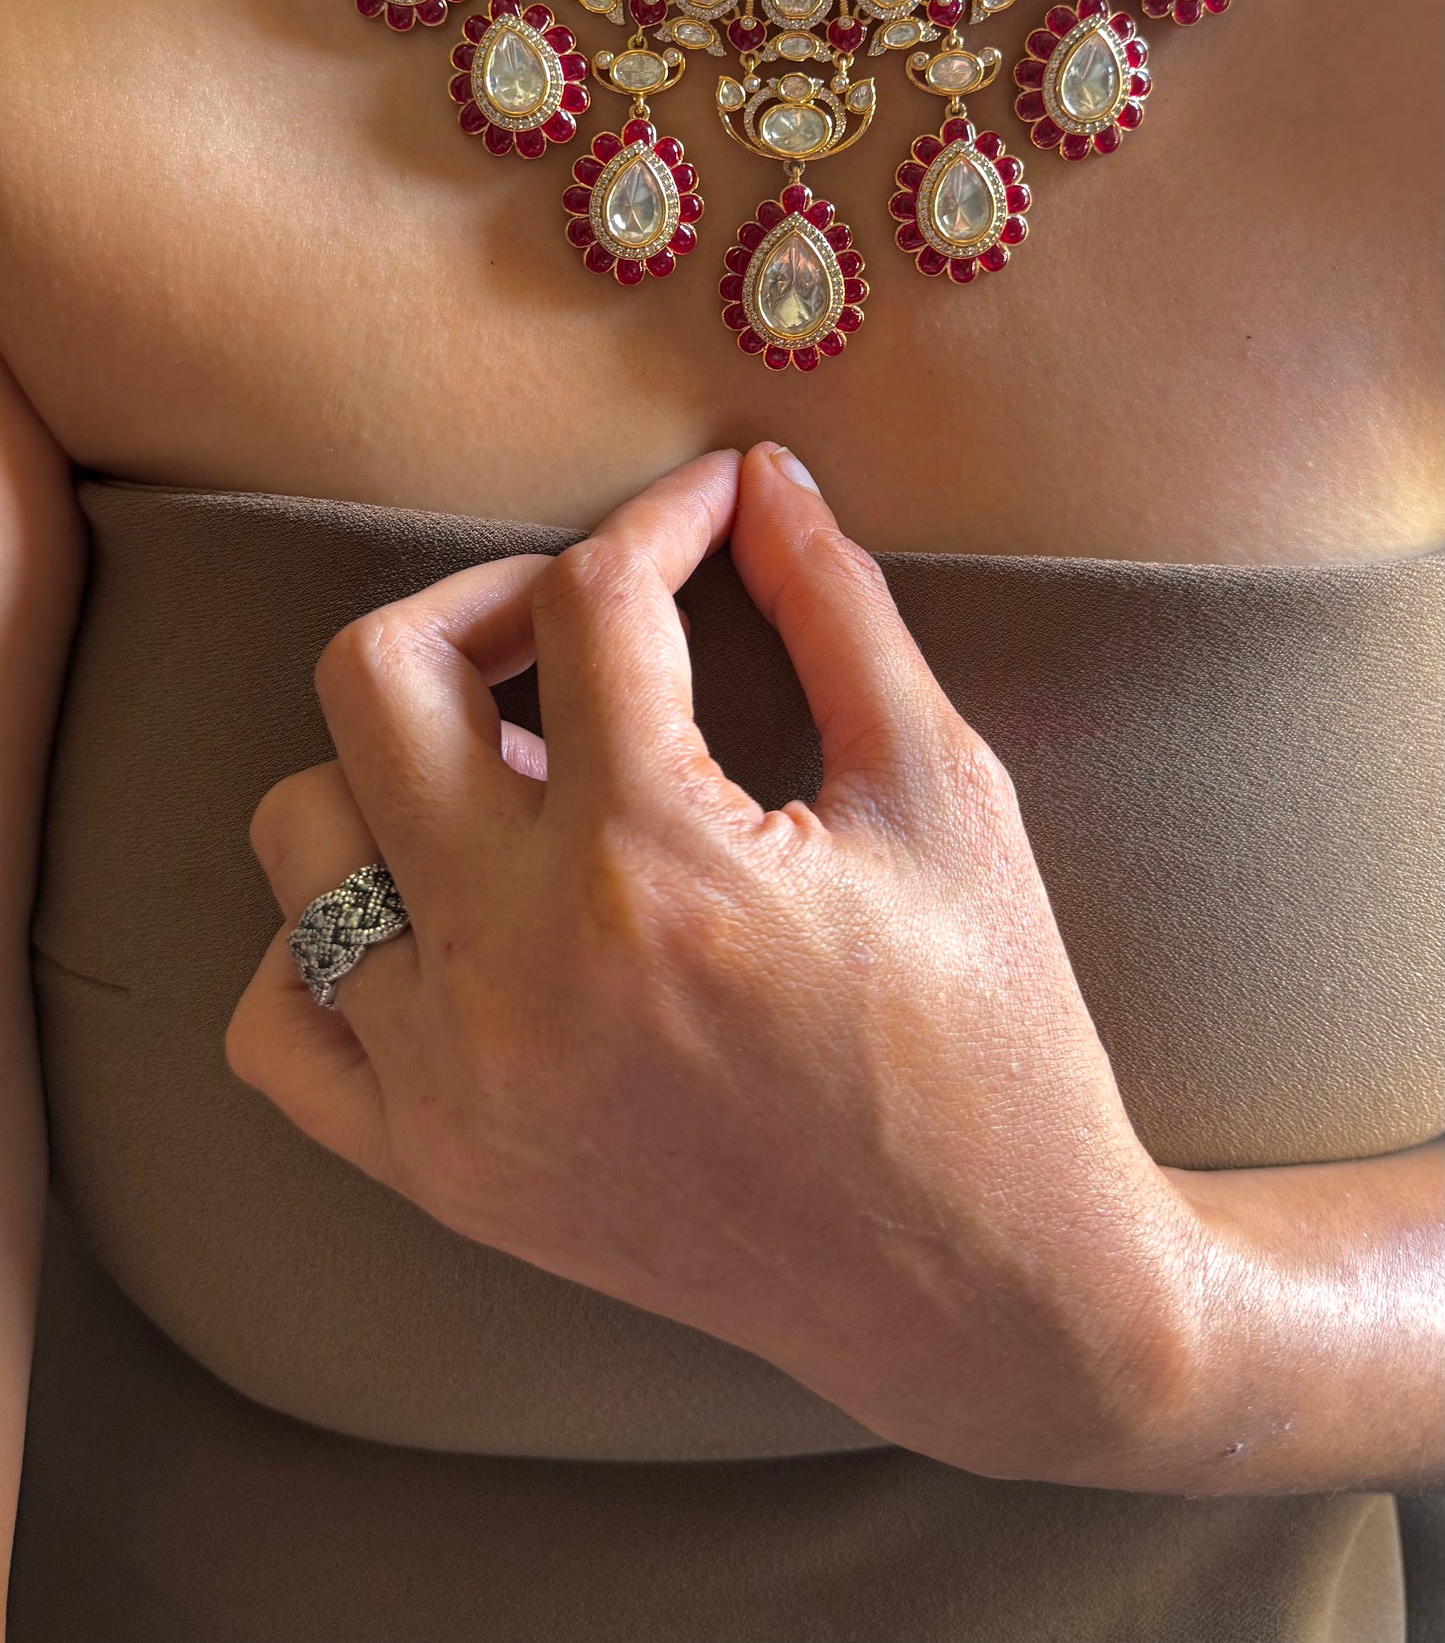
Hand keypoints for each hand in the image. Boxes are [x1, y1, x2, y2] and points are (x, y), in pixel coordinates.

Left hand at [227, 442, 1190, 1487]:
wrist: (981, 1288)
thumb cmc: (990, 1035)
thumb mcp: (946, 795)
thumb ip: (839, 612)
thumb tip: (763, 482)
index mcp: (658, 864)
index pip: (592, 602)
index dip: (663, 518)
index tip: (712, 513)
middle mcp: (517, 969)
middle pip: (377, 676)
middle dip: (486, 603)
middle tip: (586, 624)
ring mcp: (454, 1081)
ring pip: (300, 831)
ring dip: (401, 765)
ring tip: (535, 784)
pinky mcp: (434, 1169)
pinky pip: (281, 1016)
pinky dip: (327, 939)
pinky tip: (445, 913)